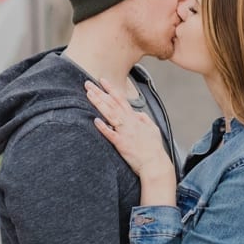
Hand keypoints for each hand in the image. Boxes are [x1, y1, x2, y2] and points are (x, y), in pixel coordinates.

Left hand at [85, 79, 175, 197]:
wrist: (155, 163)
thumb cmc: (154, 148)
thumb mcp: (153, 129)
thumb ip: (145, 119)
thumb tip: (138, 114)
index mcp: (135, 118)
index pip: (121, 99)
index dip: (111, 89)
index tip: (102, 80)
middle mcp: (128, 122)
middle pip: (112, 104)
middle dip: (99, 92)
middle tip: (87, 83)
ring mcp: (124, 132)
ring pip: (110, 114)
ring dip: (99, 103)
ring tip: (89, 94)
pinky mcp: (121, 144)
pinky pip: (110, 134)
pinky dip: (103, 127)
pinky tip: (95, 120)